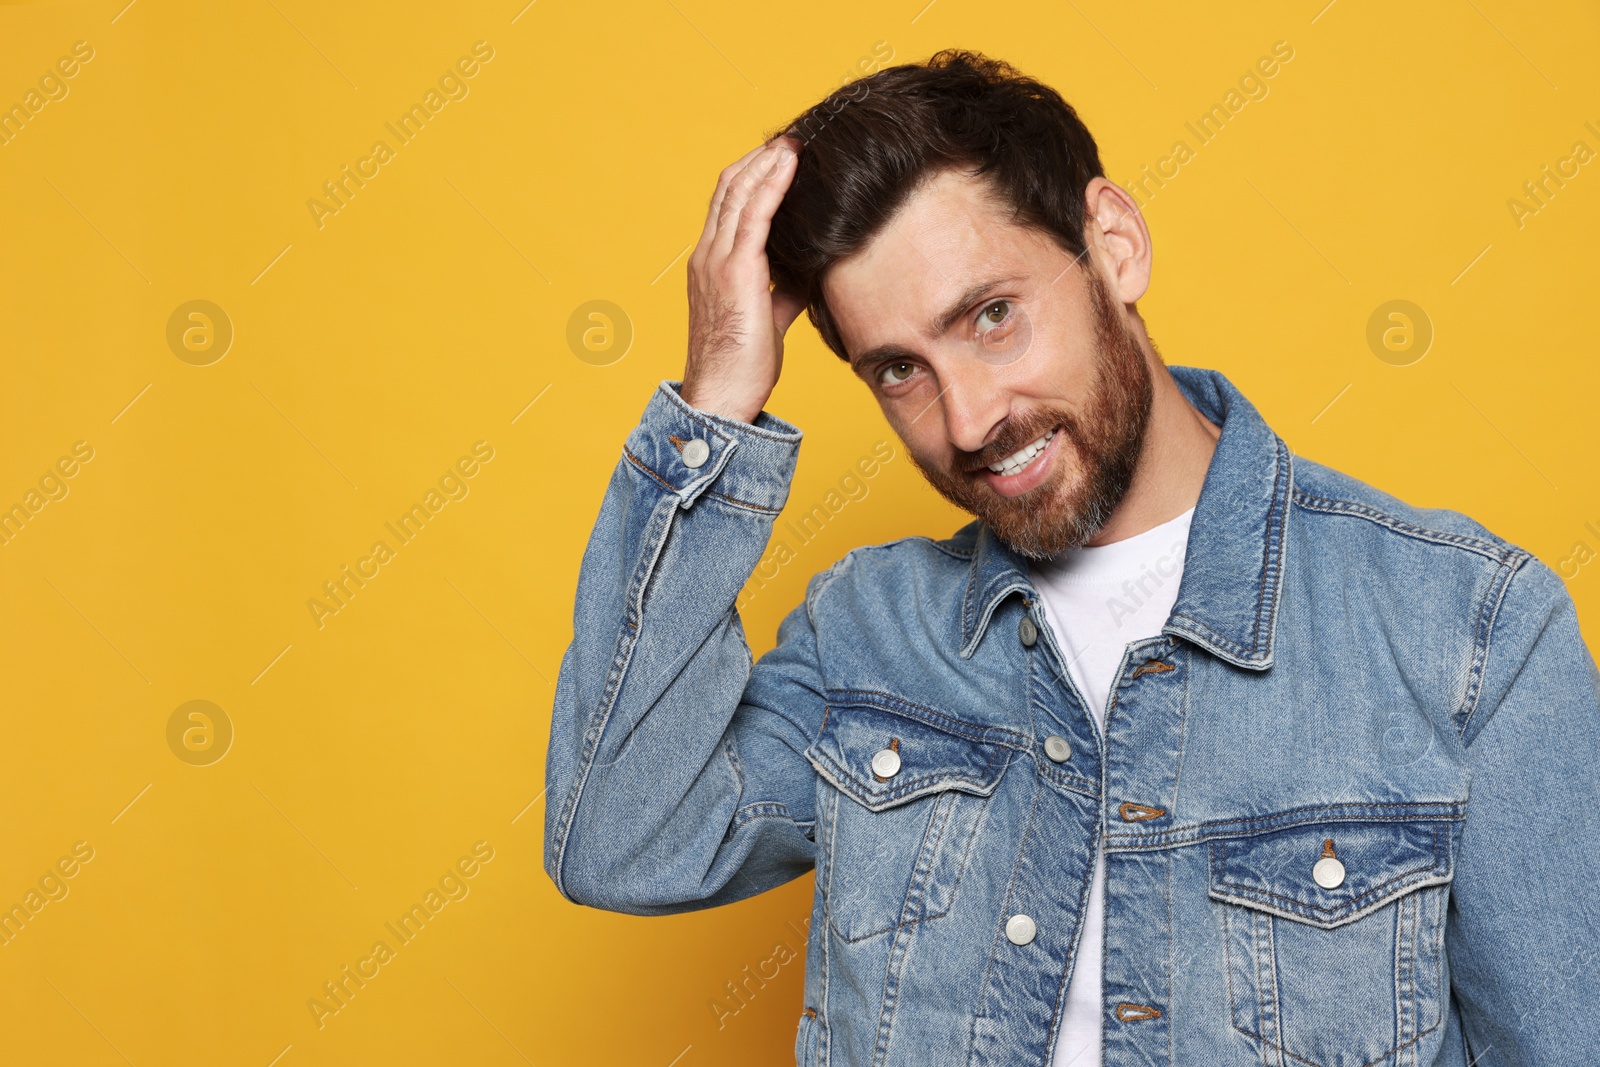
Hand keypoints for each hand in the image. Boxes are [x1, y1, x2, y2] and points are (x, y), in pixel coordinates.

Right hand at [681, 136, 804, 424]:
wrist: (721, 396)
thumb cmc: (742, 365)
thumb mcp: (767, 318)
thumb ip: (782, 291)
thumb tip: (806, 276)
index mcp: (710, 264)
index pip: (727, 204)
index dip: (752, 175)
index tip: (780, 157)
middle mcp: (708, 255)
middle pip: (729, 188)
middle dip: (761, 159)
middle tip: (792, 140)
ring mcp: (717, 261)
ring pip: (739, 193)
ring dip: (768, 162)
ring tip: (795, 142)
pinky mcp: (735, 272)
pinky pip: (755, 215)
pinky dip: (773, 184)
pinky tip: (790, 165)